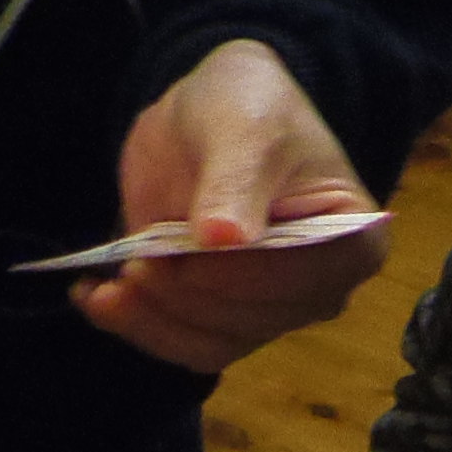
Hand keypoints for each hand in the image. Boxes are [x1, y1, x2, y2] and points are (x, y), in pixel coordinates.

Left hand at [74, 38, 391, 375]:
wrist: (206, 115)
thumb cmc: (246, 106)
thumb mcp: (242, 124)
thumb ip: (235, 181)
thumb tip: (226, 240)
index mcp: (354, 238)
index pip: (302, 280)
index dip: (240, 274)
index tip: (186, 246)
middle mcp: (322, 288)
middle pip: (252, 320)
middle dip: (187, 293)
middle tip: (138, 255)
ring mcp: (272, 310)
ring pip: (214, 344)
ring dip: (154, 319)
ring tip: (108, 285)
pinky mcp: (223, 318)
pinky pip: (185, 345)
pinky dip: (138, 328)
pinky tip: (97, 298)